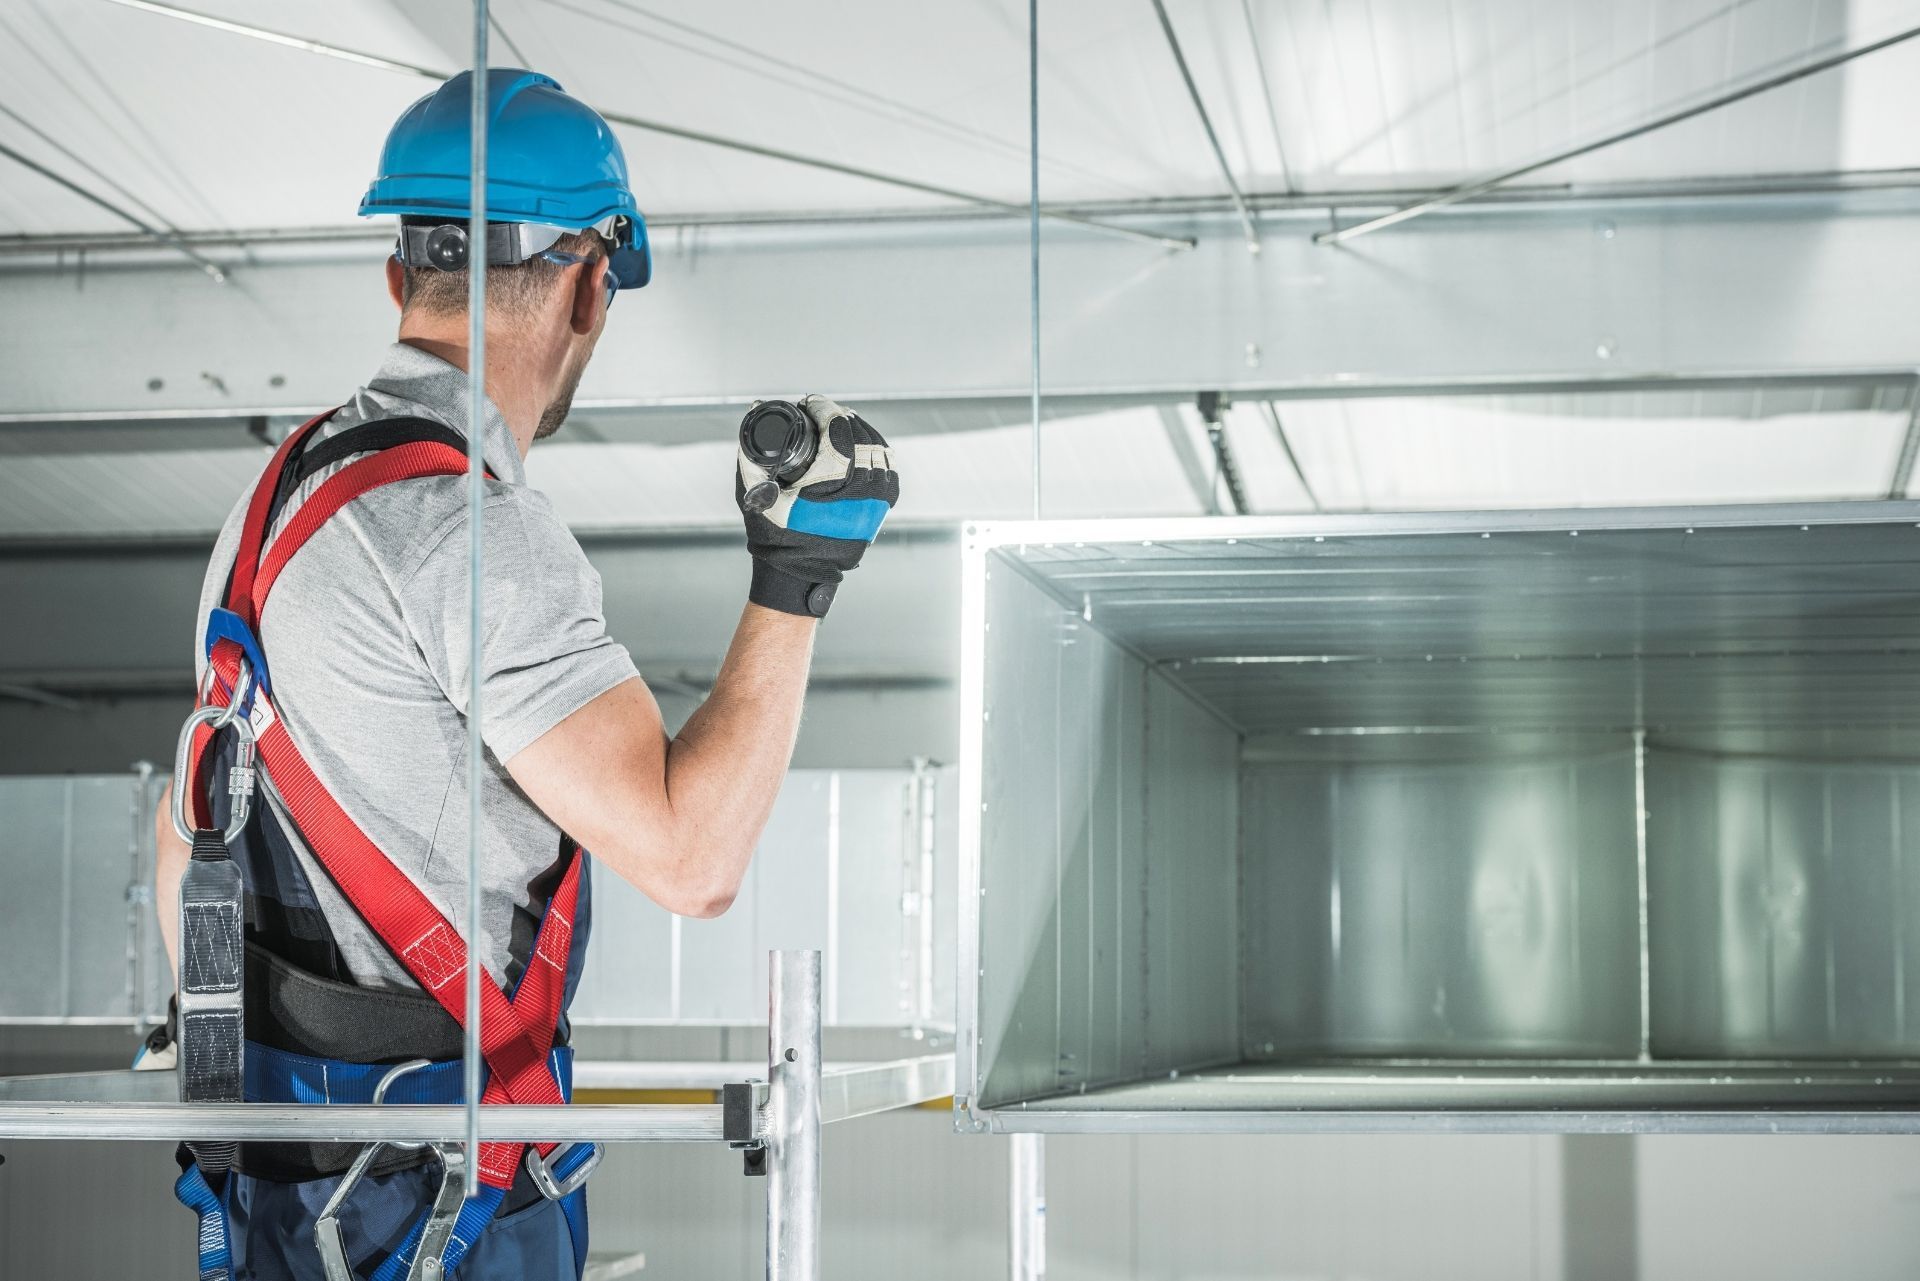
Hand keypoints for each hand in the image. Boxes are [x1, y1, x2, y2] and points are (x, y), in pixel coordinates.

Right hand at [736, 395, 898, 617]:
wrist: (796, 575)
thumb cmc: (773, 535)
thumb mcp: (755, 494)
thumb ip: (751, 453)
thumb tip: (754, 413)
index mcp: (829, 483)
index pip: (837, 430)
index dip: (824, 410)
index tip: (813, 403)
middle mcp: (858, 492)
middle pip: (861, 437)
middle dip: (843, 418)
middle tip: (826, 412)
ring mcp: (873, 503)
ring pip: (880, 453)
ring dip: (863, 433)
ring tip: (845, 424)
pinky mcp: (879, 513)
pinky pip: (889, 474)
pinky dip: (879, 456)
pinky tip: (867, 446)